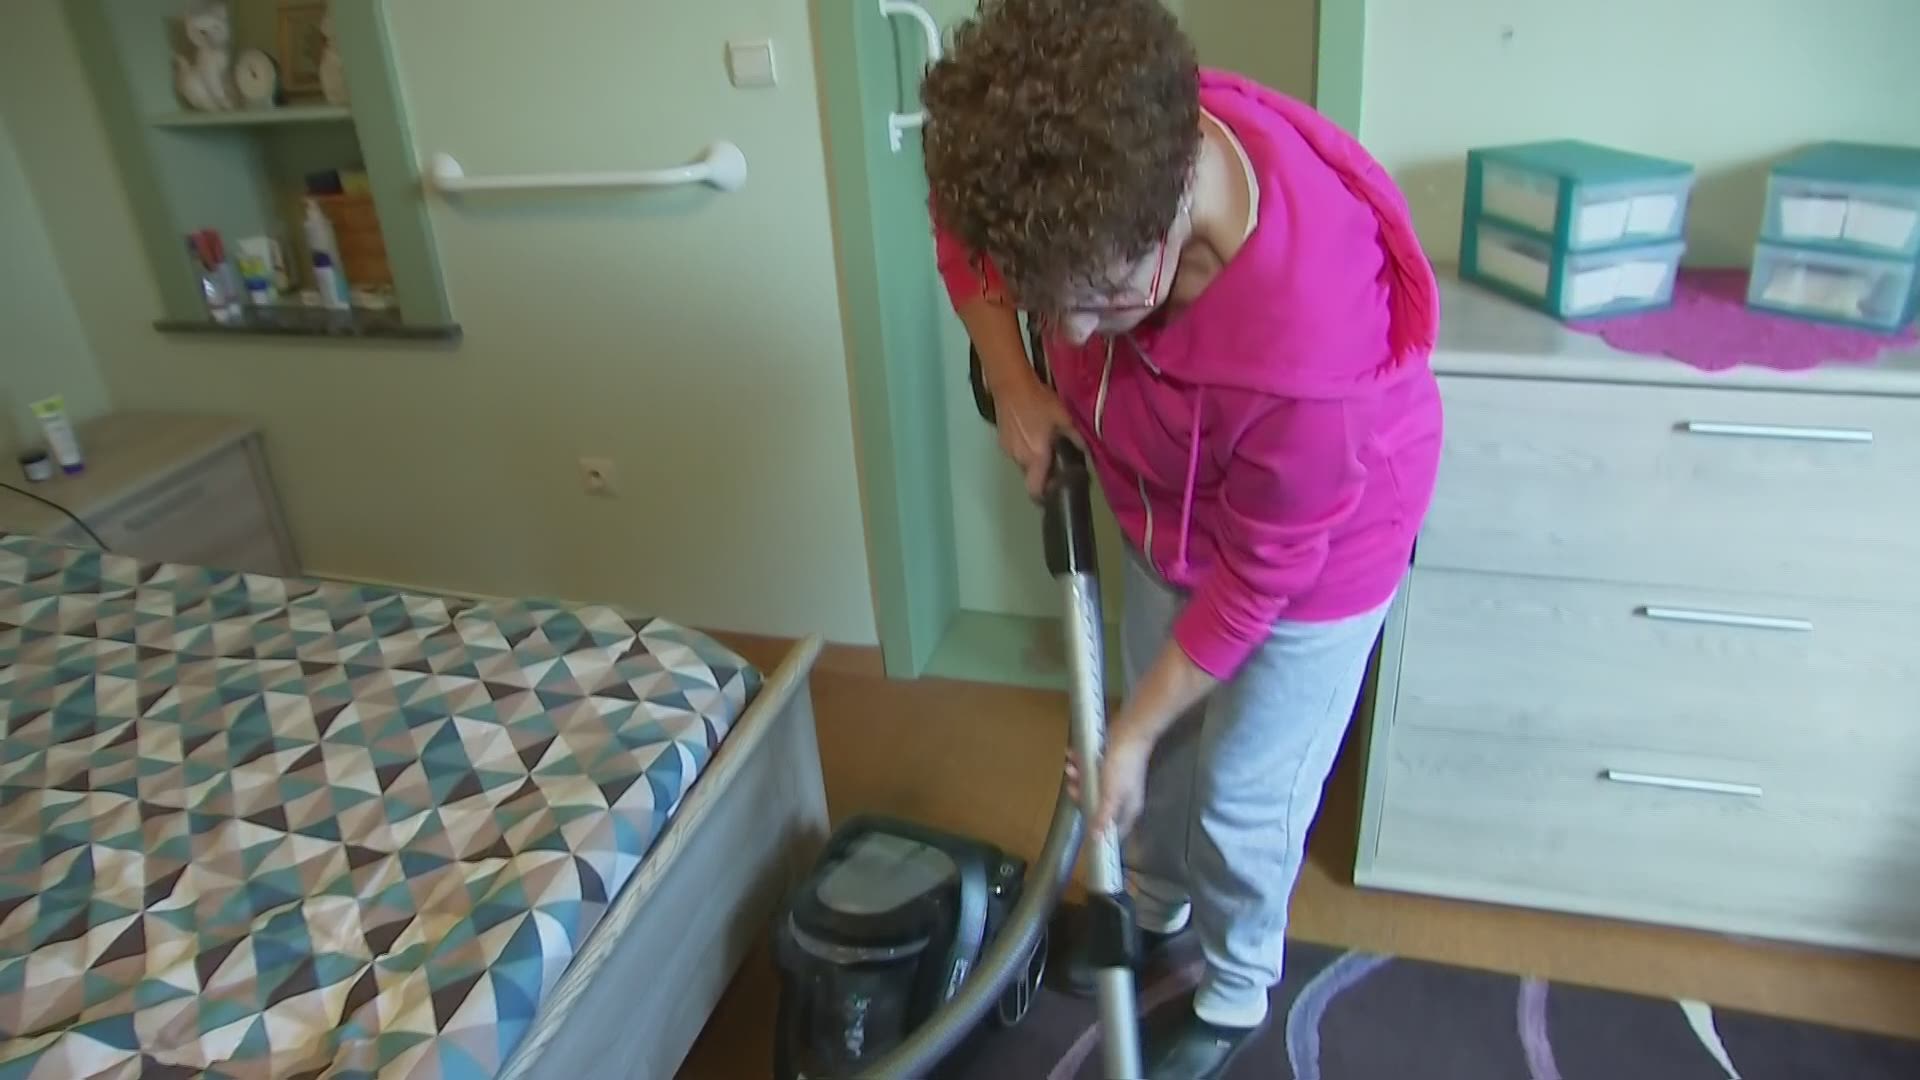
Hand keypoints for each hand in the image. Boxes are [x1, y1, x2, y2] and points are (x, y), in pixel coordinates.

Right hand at [992, 372, 1081, 500]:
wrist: (1010, 384)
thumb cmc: (1038, 402)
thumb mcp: (1064, 418)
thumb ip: (1076, 438)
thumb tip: (1087, 451)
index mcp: (1035, 457)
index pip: (1035, 490)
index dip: (1045, 495)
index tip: (1055, 491)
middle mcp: (1019, 458)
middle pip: (1031, 476)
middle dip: (1043, 472)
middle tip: (1056, 459)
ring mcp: (1007, 449)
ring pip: (1023, 463)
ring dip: (1033, 458)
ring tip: (1044, 441)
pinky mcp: (1001, 439)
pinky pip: (1016, 451)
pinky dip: (1025, 447)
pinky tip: (1031, 432)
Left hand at [1064, 728, 1153, 837]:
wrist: (1130, 733)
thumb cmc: (1123, 767)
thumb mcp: (1112, 794)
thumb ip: (1103, 816)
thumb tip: (1096, 839)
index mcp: (1127, 807)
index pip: (1113, 828)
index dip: (1098, 828)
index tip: (1082, 825)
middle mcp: (1122, 796)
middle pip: (1097, 805)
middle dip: (1081, 794)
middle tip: (1072, 785)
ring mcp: (1115, 780)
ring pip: (1092, 786)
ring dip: (1078, 776)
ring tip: (1070, 766)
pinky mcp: (1109, 764)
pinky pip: (1092, 769)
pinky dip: (1081, 764)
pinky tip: (1072, 755)